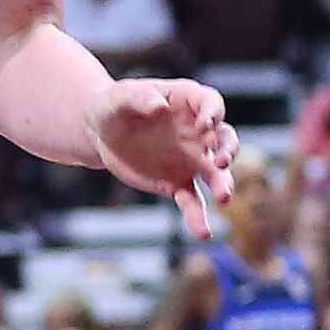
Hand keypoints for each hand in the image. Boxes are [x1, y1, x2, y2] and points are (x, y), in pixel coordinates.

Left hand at [89, 76, 237, 238]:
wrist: (101, 132)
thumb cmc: (113, 105)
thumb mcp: (119, 97)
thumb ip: (139, 97)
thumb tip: (159, 107)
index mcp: (188, 102)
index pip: (211, 103)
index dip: (213, 114)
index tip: (205, 126)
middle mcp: (198, 131)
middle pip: (225, 139)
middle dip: (227, 150)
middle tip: (219, 162)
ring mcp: (191, 159)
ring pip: (216, 173)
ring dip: (223, 183)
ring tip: (223, 197)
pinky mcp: (177, 182)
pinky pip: (192, 201)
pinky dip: (197, 216)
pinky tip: (202, 232)